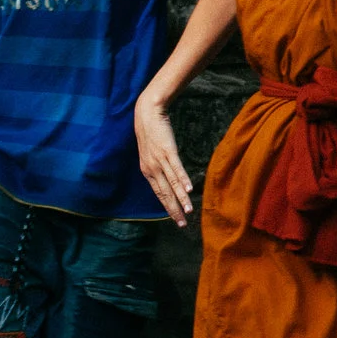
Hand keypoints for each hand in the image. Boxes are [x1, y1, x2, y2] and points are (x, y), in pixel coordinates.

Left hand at [135, 98, 194, 226]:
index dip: (168, 207)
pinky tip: (189, 190)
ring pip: (172, 184)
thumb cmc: (151, 132)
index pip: (159, 194)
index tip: (176, 219)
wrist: (147, 113)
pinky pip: (176, 168)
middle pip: (165, 194)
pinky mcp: (167, 151)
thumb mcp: (151, 153)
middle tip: (182, 224)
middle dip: (173, 210)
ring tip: (188, 212)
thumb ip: (158, 166)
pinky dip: (183, 180)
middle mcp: (151, 169)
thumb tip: (167, 176)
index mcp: (147, 171)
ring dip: (181, 199)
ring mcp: (159, 160)